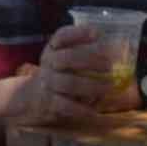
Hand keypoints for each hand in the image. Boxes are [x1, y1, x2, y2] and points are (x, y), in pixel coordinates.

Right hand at [19, 26, 138, 122]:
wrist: (28, 96)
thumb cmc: (56, 75)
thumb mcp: (62, 60)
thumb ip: (83, 55)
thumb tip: (118, 54)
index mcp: (53, 49)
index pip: (62, 36)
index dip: (79, 33)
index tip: (98, 34)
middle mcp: (49, 63)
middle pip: (66, 58)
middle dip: (90, 60)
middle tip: (110, 65)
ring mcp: (47, 83)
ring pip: (68, 83)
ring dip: (91, 85)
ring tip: (109, 86)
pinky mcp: (48, 102)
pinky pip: (65, 105)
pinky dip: (81, 109)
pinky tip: (94, 112)